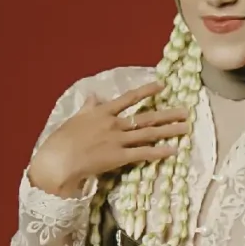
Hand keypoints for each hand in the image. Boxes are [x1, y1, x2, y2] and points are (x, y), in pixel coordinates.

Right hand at [26, 84, 189, 197]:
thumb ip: (88, 108)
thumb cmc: (62, 141)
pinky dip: (159, 152)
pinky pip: (143, 153)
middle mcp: (113, 124)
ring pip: (148, 134)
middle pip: (145, 117)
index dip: (146, 91)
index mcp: (102, 112)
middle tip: (186, 111)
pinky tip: (173, 150)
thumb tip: (93, 96)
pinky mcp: (119, 157)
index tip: (161, 85)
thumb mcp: (75, 119)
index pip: (128, 98)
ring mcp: (118, 140)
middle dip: (167, 114)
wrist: (58, 160)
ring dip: (169, 130)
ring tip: (185, 128)